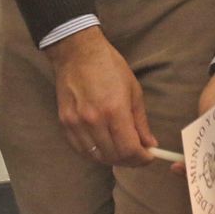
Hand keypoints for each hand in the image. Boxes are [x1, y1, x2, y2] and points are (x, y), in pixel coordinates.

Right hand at [47, 27, 155, 165]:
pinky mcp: (65, 123)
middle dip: (130, 160)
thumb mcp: (133, 91)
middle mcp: (93, 120)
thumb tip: (149, 144)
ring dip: (112, 158)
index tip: (148, 157)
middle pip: (113, 156)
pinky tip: (103, 146)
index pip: (129, 149)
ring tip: (121, 151)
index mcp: (114, 110)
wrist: (77, 53)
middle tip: (138, 155)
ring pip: (96, 156)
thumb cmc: (109, 67)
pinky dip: (94, 153)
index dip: (141, 158)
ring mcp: (76, 123)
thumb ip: (140, 122)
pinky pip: (81, 150)